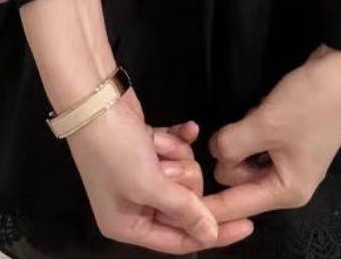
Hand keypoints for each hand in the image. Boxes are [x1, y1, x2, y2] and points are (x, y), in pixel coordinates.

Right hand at [66, 87, 254, 253]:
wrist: (93, 99)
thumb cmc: (113, 149)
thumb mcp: (148, 185)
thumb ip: (183, 210)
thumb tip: (210, 234)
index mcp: (127, 224)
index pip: (179, 240)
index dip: (213, 233)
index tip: (246, 223)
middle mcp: (134, 202)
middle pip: (184, 202)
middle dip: (182, 178)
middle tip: (164, 165)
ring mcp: (141, 172)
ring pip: (184, 172)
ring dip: (176, 155)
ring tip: (156, 144)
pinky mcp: (148, 146)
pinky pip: (177, 148)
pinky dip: (179, 139)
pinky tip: (187, 128)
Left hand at [203, 45, 340, 220]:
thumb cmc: (309, 102)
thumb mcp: (265, 125)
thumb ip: (232, 145)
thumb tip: (215, 153)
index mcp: (286, 191)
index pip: (235, 207)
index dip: (207, 207)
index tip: (181, 208)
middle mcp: (288, 183)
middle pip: (237, 182)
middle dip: (228, 157)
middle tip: (240, 128)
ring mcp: (289, 161)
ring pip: (244, 161)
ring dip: (239, 141)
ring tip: (251, 118)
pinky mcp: (288, 140)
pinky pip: (256, 145)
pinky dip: (250, 132)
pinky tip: (257, 114)